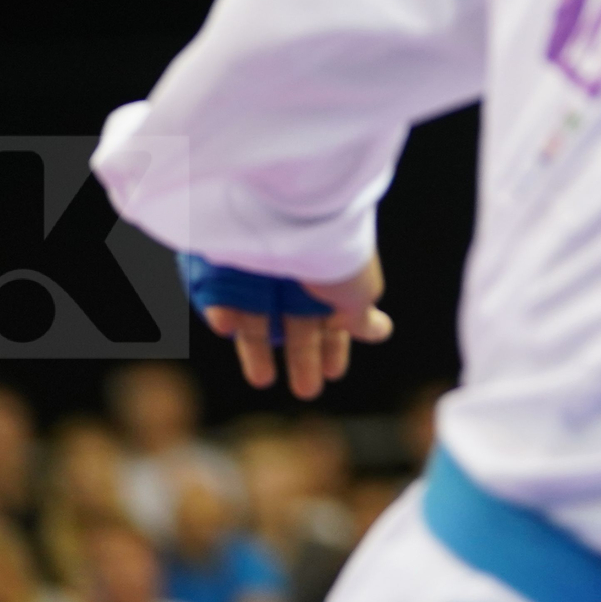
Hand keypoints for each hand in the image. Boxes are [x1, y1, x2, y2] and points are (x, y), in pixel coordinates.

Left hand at [202, 257, 392, 399]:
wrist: (296, 210)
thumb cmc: (336, 253)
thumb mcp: (359, 290)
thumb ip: (362, 317)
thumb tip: (380, 332)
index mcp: (330, 281)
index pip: (331, 322)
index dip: (333, 349)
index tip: (333, 374)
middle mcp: (296, 276)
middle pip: (296, 326)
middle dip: (302, 360)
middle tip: (307, 391)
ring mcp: (262, 272)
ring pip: (258, 319)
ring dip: (257, 351)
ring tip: (263, 378)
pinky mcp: (230, 265)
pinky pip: (220, 294)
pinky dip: (222, 310)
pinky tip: (225, 325)